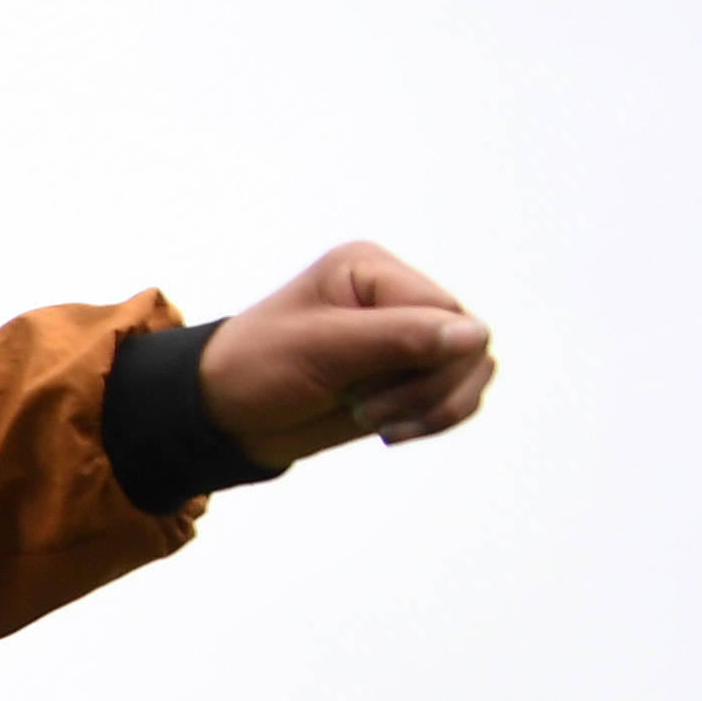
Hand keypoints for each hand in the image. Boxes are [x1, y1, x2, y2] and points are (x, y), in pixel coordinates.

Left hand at [197, 243, 495, 465]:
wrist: (225, 417)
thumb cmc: (256, 370)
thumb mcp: (320, 351)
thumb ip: (398, 339)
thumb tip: (476, 334)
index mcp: (373, 270)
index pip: (446, 314)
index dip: (425, 363)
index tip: (362, 397)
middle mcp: (398, 295)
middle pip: (468, 344)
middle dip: (426, 391)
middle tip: (365, 413)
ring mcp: (408, 335)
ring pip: (474, 371)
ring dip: (434, 408)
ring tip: (375, 421)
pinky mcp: (410, 372)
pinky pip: (460, 394)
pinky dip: (435, 418)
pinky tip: (390, 430)